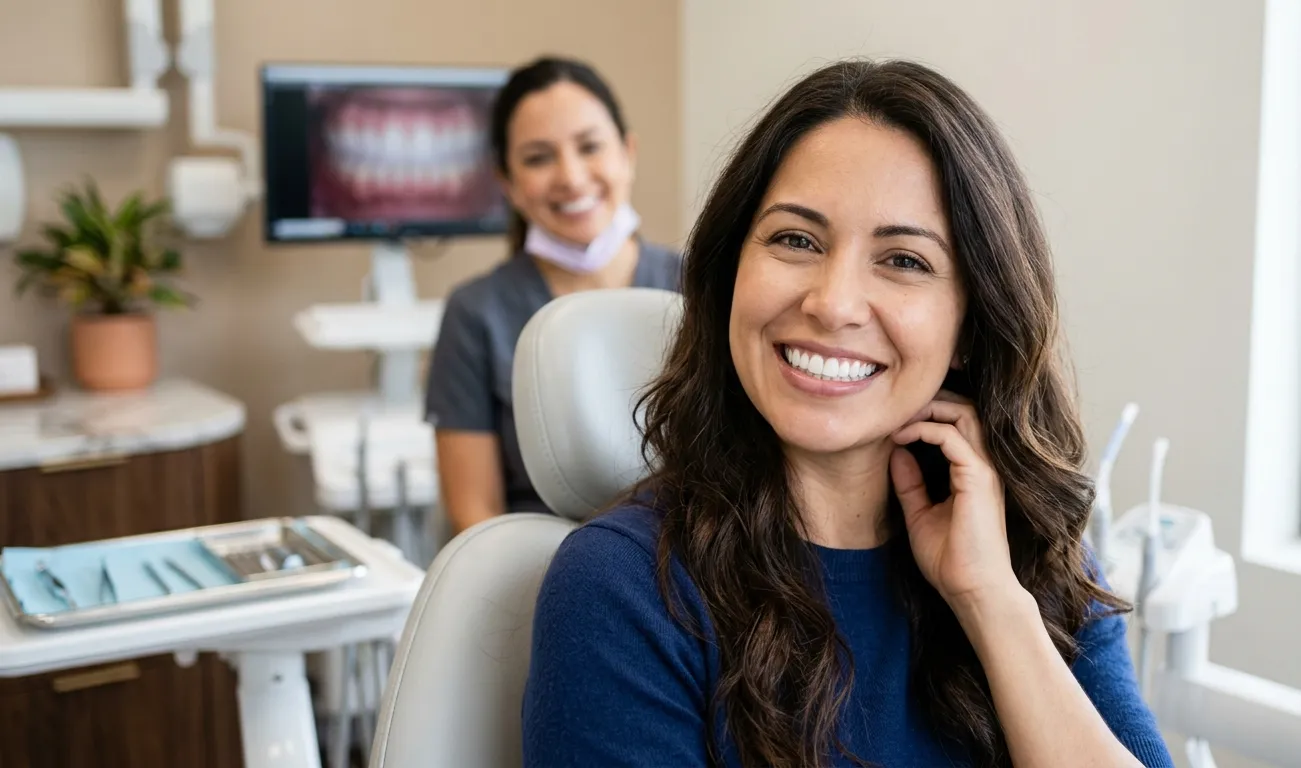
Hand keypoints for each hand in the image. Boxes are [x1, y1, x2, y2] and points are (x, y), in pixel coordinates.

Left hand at [889, 395, 1022, 613]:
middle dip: (928, 402)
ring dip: (927, 409)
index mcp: (973, 472)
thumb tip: (896, 453)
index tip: (893, 422)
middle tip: (895, 411)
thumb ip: (910, 483)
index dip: (928, 414)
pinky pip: (952, 436)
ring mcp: (985, 469)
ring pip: (964, 413)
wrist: (971, 590)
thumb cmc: (950, 559)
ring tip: (897, 419)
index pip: (958, 424)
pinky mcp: (979, 477)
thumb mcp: (920, 513)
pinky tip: (901, 437)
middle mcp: (984, 465)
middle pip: (964, 409)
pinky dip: (924, 429)